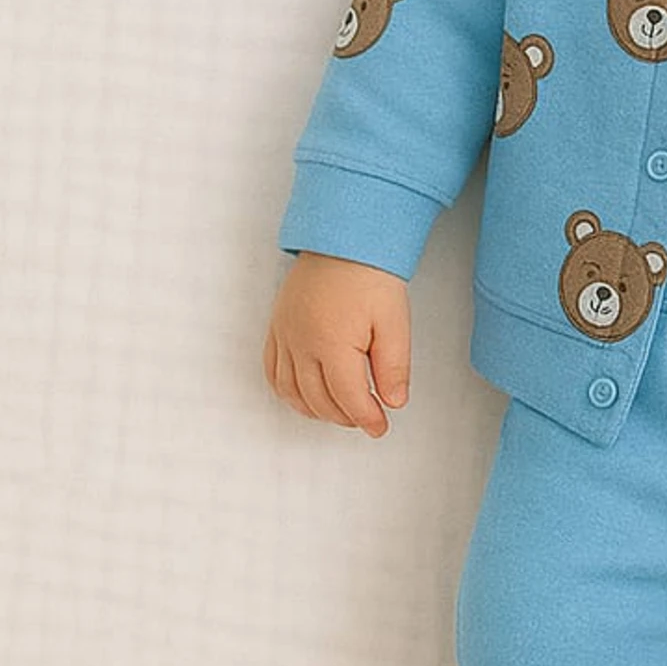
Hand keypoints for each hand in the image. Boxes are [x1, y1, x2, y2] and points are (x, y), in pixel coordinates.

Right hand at [263, 252, 411, 437]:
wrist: (343, 238)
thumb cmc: (370, 275)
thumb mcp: (394, 321)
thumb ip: (394, 366)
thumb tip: (394, 402)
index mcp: (332, 344)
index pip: (348, 398)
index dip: (366, 419)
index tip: (381, 427)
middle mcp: (301, 344)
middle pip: (319, 400)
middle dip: (344, 416)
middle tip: (367, 419)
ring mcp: (285, 335)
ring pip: (291, 391)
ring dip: (315, 410)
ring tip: (341, 412)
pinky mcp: (277, 326)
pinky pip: (272, 371)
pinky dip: (287, 391)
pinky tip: (305, 396)